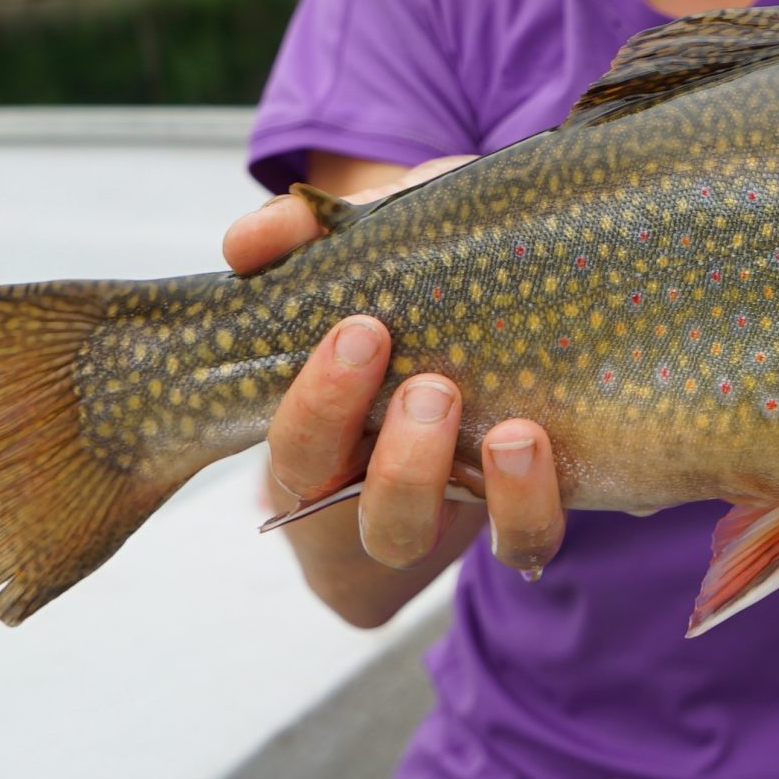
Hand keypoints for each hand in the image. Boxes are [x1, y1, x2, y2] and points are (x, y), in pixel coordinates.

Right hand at [230, 156, 569, 583]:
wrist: (511, 315)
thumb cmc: (417, 289)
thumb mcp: (371, 247)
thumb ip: (304, 237)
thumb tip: (248, 241)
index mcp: (323, 429)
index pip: (297, 445)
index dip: (319, 401)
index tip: (360, 330)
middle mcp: (367, 483)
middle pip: (346, 505)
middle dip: (389, 451)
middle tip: (431, 387)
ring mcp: (439, 508)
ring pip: (411, 536)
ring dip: (444, 485)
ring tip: (501, 429)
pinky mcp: (512, 515)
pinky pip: (517, 541)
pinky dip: (525, 505)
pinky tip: (531, 444)